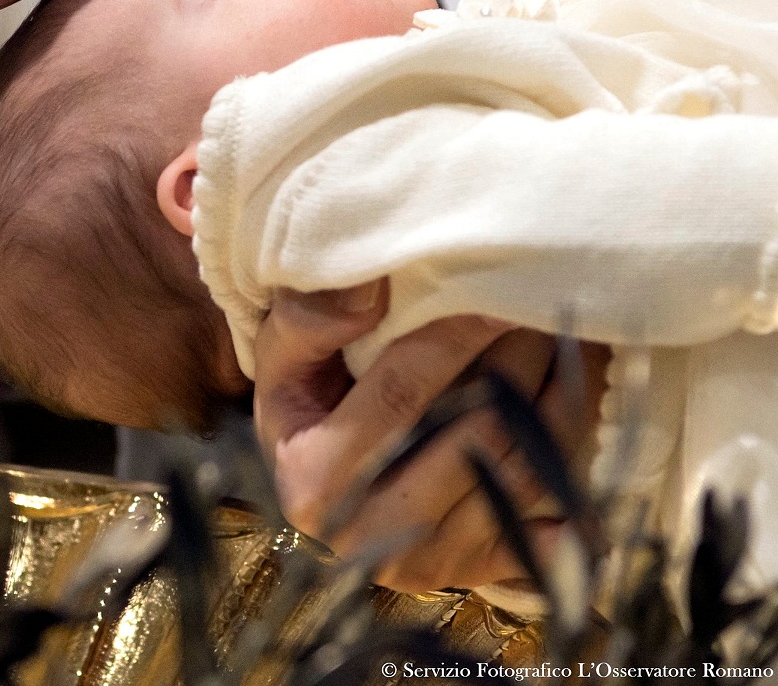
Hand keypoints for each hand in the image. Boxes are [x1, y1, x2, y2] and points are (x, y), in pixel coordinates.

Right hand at [252, 283, 608, 593]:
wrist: (314, 494)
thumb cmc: (301, 414)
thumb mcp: (278, 363)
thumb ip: (308, 320)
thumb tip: (370, 288)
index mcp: (314, 480)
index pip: (402, 394)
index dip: (455, 338)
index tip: (496, 291)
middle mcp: (370, 535)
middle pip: (478, 436)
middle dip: (519, 361)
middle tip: (541, 306)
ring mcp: (428, 563)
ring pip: (523, 473)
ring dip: (557, 399)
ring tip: (567, 341)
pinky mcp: (475, 574)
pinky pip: (549, 520)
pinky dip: (576, 471)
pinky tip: (584, 414)